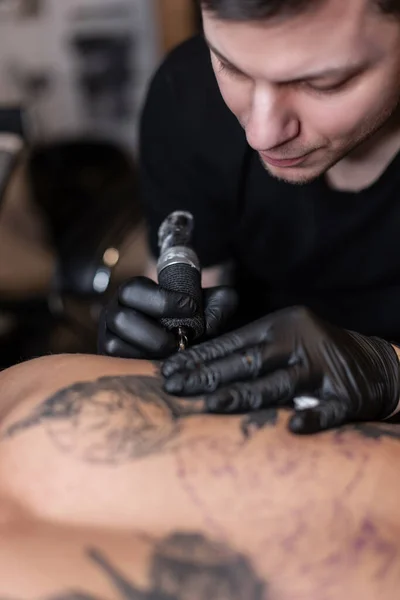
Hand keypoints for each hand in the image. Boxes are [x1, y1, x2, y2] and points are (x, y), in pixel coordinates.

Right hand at [98, 276, 237, 359]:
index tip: (192, 309)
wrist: (180, 339)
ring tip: (174, 352)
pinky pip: (119, 364)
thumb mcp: (208, 305)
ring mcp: (109, 336)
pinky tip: (164, 363)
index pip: (135, 290)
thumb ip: (219, 303)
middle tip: (181, 339)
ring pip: (116, 345)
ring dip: (149, 350)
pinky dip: (142, 364)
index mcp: (134, 292)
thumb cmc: (191, 318)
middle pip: (122, 319)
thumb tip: (212, 322)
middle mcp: (115, 312)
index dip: (164, 301)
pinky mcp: (111, 359)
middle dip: (156, 333)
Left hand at [162, 306, 399, 433]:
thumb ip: (249, 349)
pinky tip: (292, 428)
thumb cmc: (314, 351)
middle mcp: (300, 344)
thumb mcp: (283, 338)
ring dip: (244, 396)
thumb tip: (198, 366)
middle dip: (208, 376)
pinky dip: (310, 419)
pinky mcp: (346, 396)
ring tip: (210, 406)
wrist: (373, 363)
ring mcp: (323, 370)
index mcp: (281, 326)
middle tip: (175, 387)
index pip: (233, 343)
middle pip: (250, 361)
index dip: (201, 357)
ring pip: (279, 385)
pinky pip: (326, 411)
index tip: (170, 369)